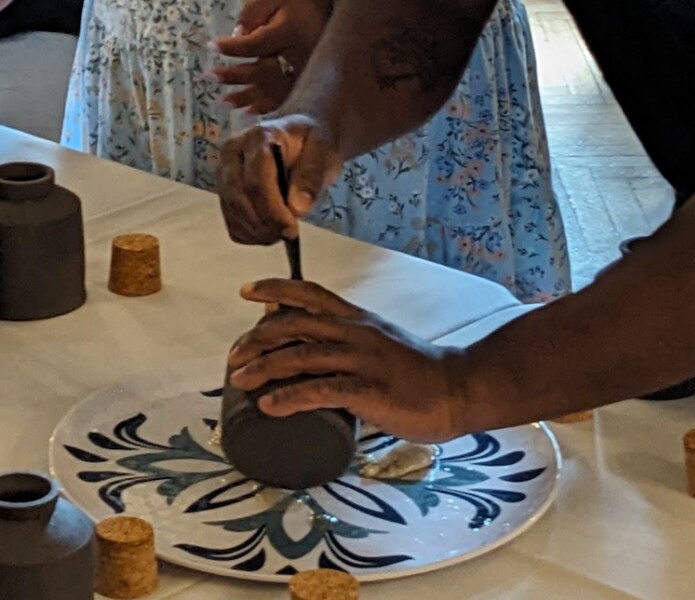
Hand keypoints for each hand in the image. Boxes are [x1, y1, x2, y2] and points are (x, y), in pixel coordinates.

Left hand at [211, 0, 335, 113]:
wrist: (333, 18)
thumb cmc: (299, 9)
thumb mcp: (275, 1)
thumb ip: (253, 15)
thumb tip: (237, 36)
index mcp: (289, 33)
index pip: (256, 44)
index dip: (232, 47)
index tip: (211, 46)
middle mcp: (298, 57)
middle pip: (262, 72)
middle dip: (234, 75)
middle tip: (209, 76)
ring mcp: (305, 75)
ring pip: (272, 92)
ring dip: (246, 97)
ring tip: (223, 101)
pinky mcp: (309, 85)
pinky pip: (286, 100)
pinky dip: (266, 107)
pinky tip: (248, 112)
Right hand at [216, 114, 343, 244]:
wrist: (302, 139)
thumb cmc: (312, 143)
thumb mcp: (323, 152)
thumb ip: (311, 177)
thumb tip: (297, 209)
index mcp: (257, 137)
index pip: (255, 179)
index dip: (271, 209)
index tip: (292, 227)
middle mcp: (233, 152)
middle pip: (238, 196)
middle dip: (264, 223)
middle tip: (289, 234)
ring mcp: (225, 172)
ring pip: (232, 211)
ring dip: (257, 231)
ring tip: (283, 232)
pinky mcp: (225, 191)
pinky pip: (231, 221)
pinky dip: (250, 234)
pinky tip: (271, 232)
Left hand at [226, 278, 476, 443]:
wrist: (460, 388)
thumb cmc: (419, 372)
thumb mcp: (380, 343)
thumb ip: (350, 342)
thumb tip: (315, 353)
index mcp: (357, 319)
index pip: (309, 293)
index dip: (275, 289)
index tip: (246, 291)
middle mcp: (355, 333)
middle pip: (293, 325)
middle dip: (256, 339)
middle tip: (234, 357)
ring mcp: (361, 360)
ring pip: (300, 356)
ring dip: (263, 368)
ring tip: (239, 381)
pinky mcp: (369, 390)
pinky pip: (320, 390)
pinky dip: (289, 397)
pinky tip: (270, 406)